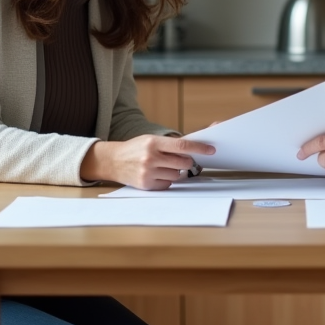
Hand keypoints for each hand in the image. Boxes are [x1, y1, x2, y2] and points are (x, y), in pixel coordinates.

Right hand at [80, 135, 214, 189]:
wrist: (113, 161)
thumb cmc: (135, 149)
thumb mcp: (150, 140)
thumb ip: (169, 145)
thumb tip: (193, 151)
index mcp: (153, 142)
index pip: (182, 145)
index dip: (199, 148)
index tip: (211, 150)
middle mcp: (151, 157)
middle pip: (183, 162)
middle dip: (186, 161)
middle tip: (181, 160)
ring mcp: (148, 172)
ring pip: (177, 174)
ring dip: (175, 171)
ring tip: (162, 166)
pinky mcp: (146, 184)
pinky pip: (168, 184)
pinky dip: (166, 180)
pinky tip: (156, 174)